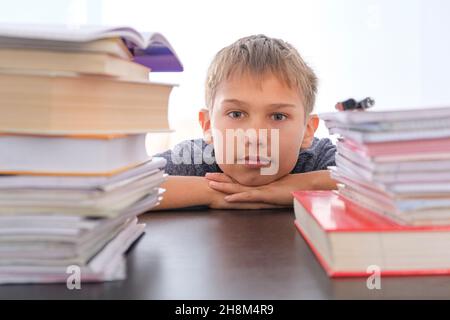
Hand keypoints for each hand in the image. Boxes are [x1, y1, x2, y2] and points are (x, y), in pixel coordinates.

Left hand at [205, 171, 335, 206]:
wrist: (305, 186)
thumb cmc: (293, 187)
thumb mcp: (277, 186)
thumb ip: (268, 186)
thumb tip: (263, 186)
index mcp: (258, 183)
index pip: (239, 180)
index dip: (227, 177)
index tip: (215, 175)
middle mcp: (257, 185)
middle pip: (235, 182)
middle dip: (220, 179)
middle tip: (206, 176)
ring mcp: (260, 190)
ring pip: (238, 188)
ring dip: (223, 187)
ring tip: (210, 184)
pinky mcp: (265, 196)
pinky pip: (249, 197)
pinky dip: (238, 198)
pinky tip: (228, 199)